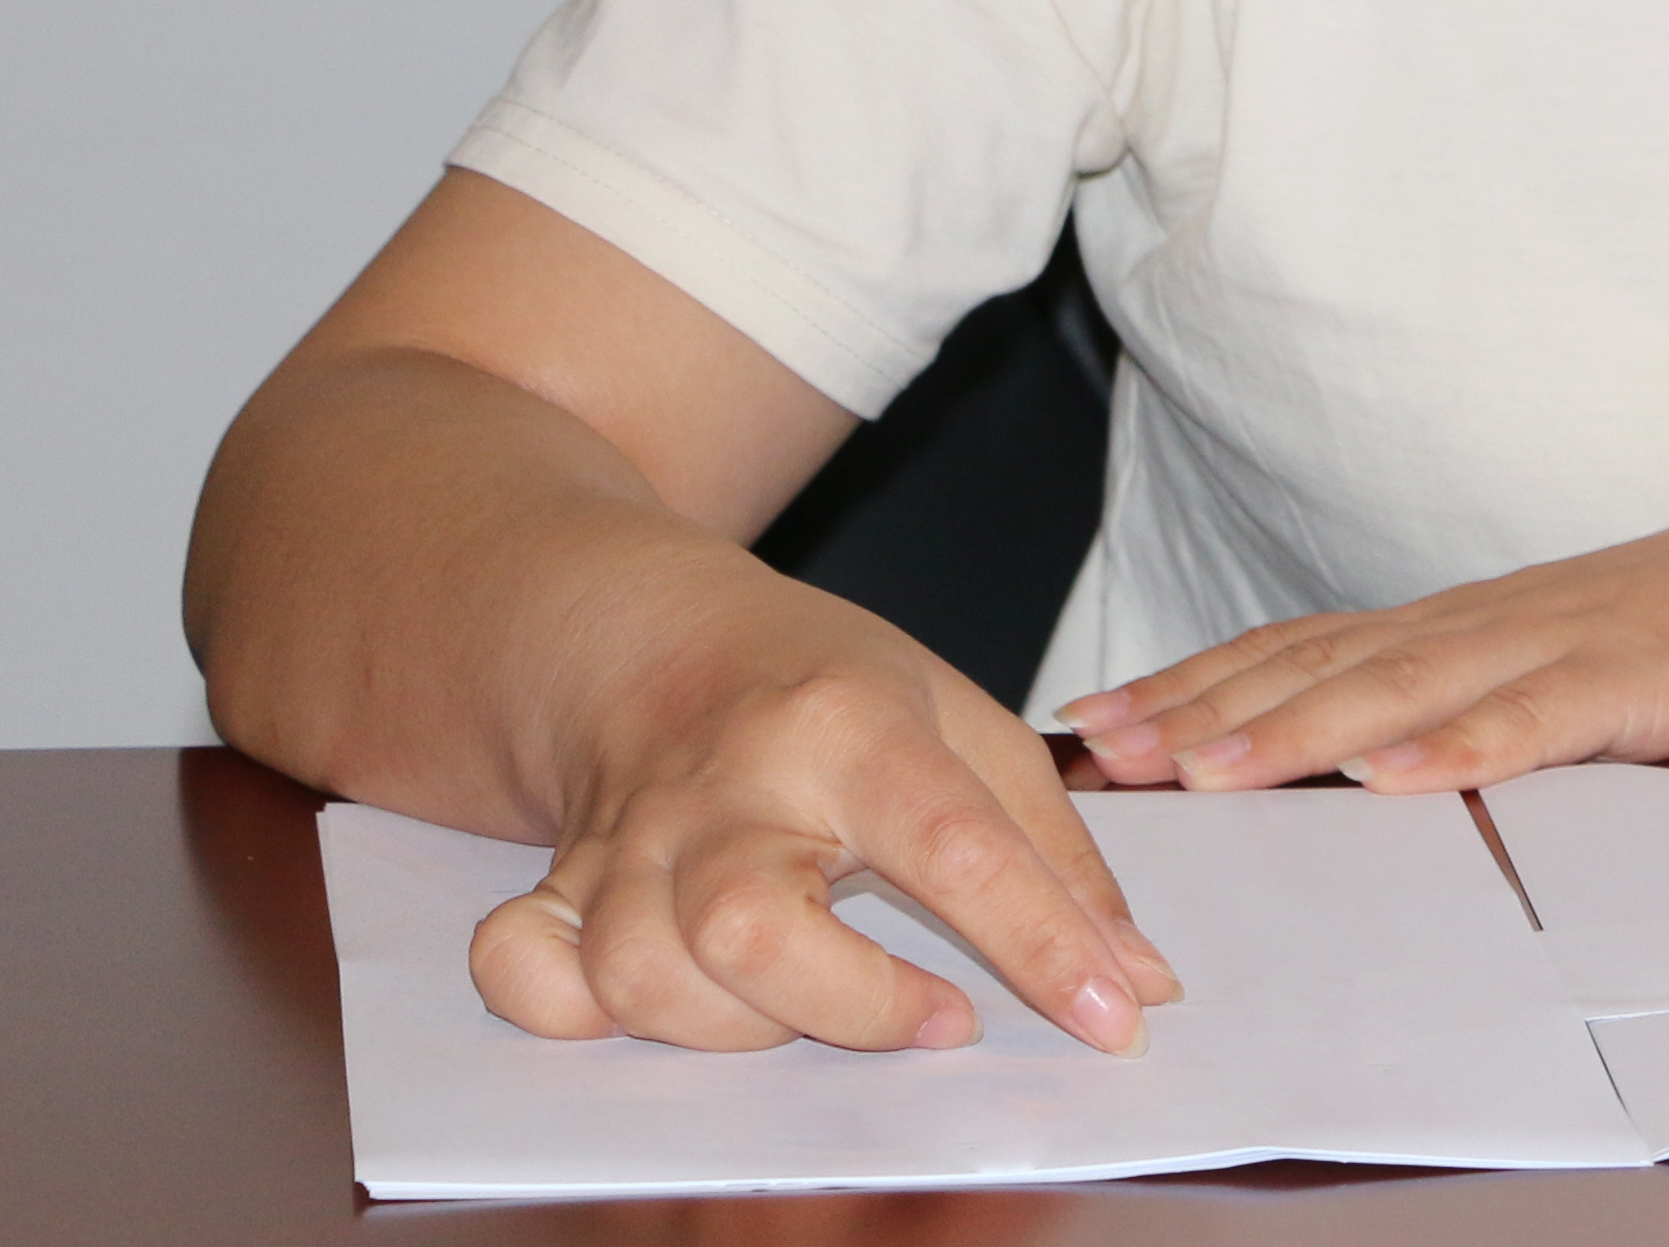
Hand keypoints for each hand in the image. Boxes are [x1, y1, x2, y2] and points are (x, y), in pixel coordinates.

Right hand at [467, 583, 1187, 1057]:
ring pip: (646, 976)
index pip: (955, 843)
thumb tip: (1138, 984)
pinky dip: (579, 1013)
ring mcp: (628, 841)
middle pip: (751, 930)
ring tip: (816, 999)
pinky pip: (530, 975)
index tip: (1112, 1019)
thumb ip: (1060, 859)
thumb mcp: (967, 725)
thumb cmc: (829, 689)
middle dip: (858, 1009)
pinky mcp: (562, 887)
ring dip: (742, 1029)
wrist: (656, 639)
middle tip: (939, 1013)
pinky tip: (665, 999)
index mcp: (848, 723)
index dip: (1040, 945)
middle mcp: (726, 783)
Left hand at [1060, 465, 1668, 795]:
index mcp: (1483, 622)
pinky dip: (1460, 748)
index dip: (1201, 683)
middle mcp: (1500, 620)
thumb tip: (1397, 762)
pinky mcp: (1644, 680)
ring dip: (1296, 729)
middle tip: (1099, 748)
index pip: (1311, 647)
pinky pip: (1539, 720)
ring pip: (1407, 689)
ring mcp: (1568, 644)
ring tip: (1205, 770)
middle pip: (1325, 664)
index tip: (1103, 719)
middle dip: (1204, 710)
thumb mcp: (1593, 668)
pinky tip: (1396, 777)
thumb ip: (1499, 705)